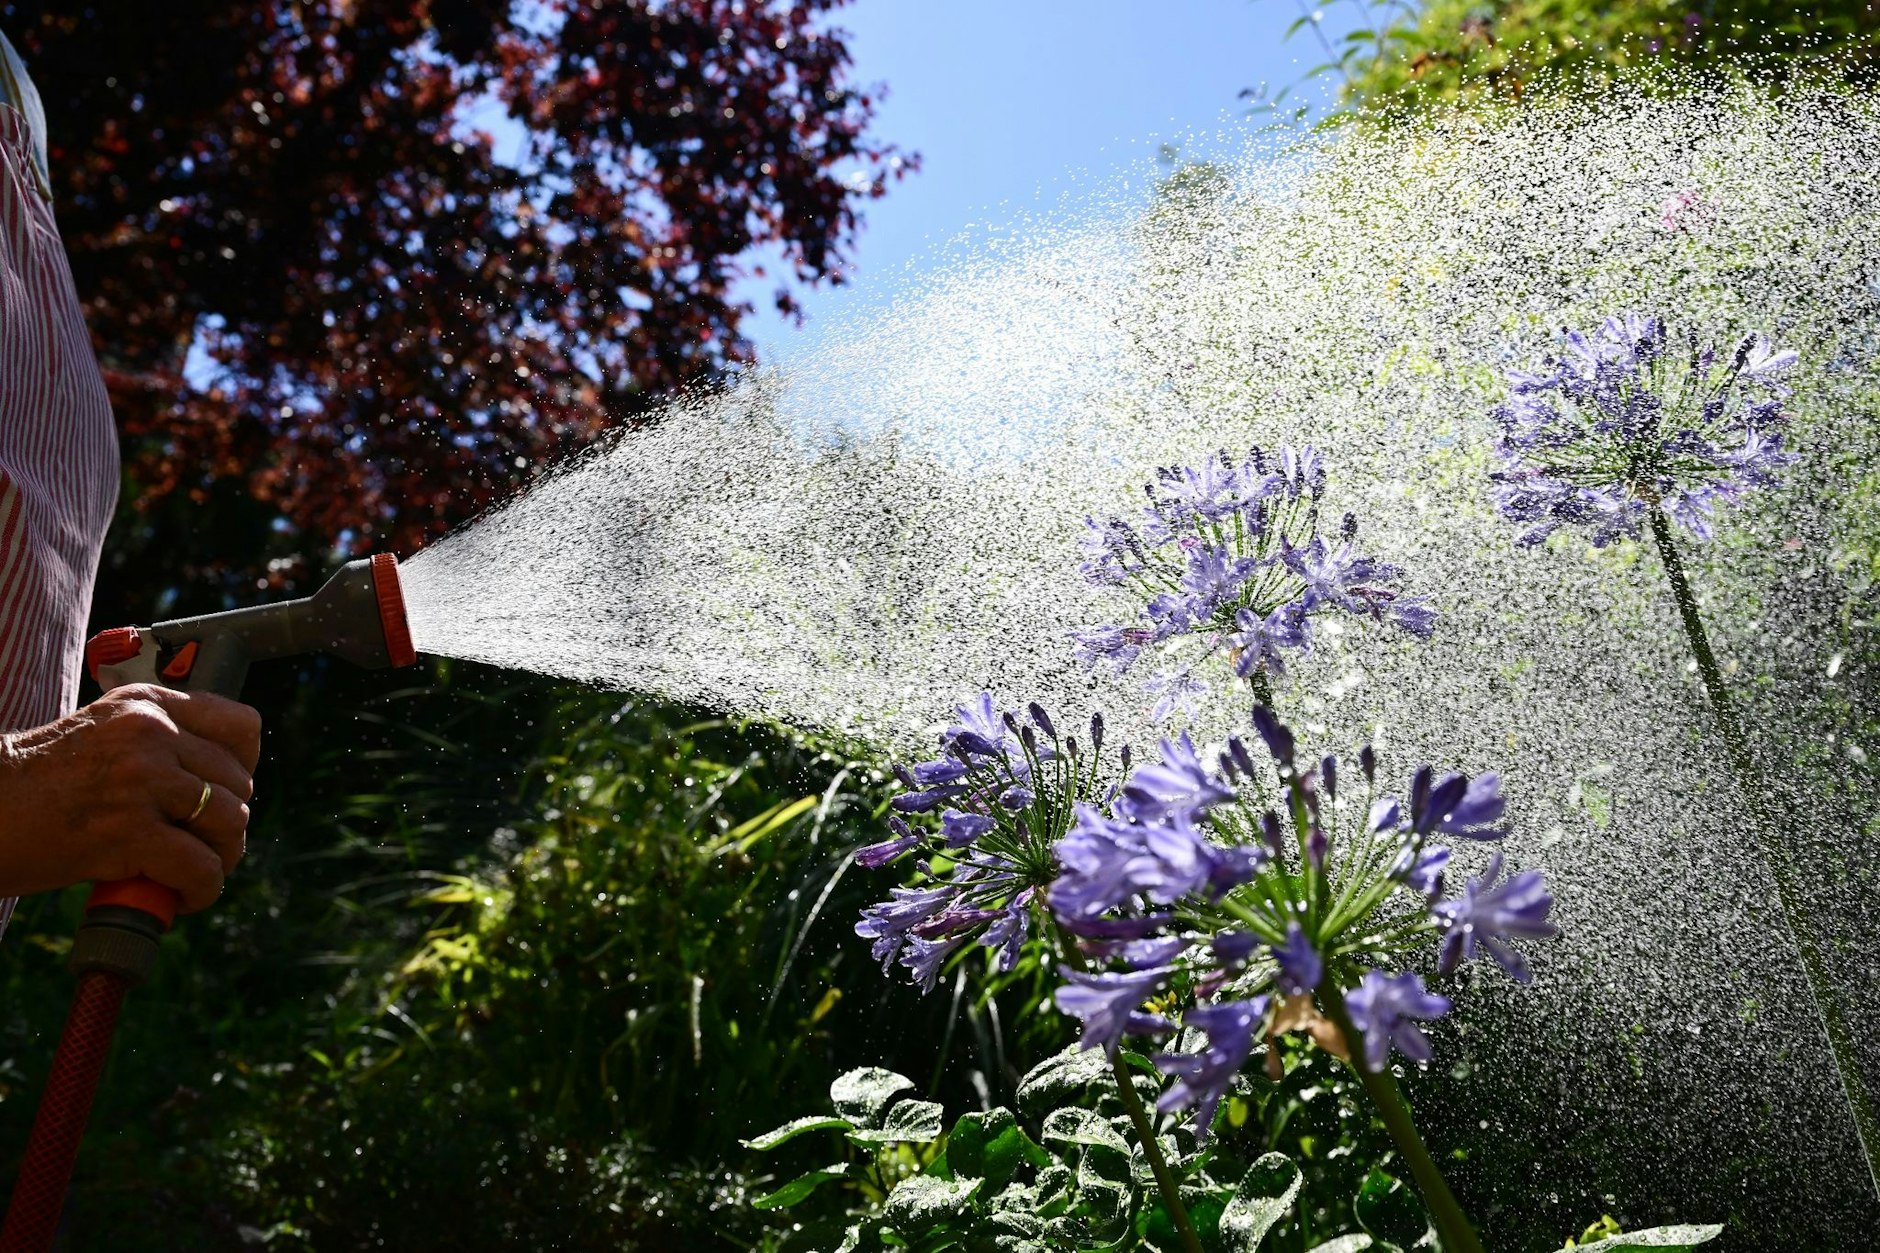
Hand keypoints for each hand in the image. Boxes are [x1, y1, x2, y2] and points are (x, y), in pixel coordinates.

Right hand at [0, 684, 261, 912]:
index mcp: (149, 705)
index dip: (244, 767)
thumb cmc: (40, 782)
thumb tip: (221, 777)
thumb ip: (158, 739)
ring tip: (195, 870)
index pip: (242, 726)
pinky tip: (184, 897)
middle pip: (239, 784)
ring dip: (221, 857)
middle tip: (200, 845)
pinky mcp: (129, 832)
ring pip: (230, 823)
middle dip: (226, 823)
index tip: (225, 791)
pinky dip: (202, 890)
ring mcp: (142, 780)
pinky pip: (200, 867)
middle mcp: (151, 734)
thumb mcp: (105, 732)